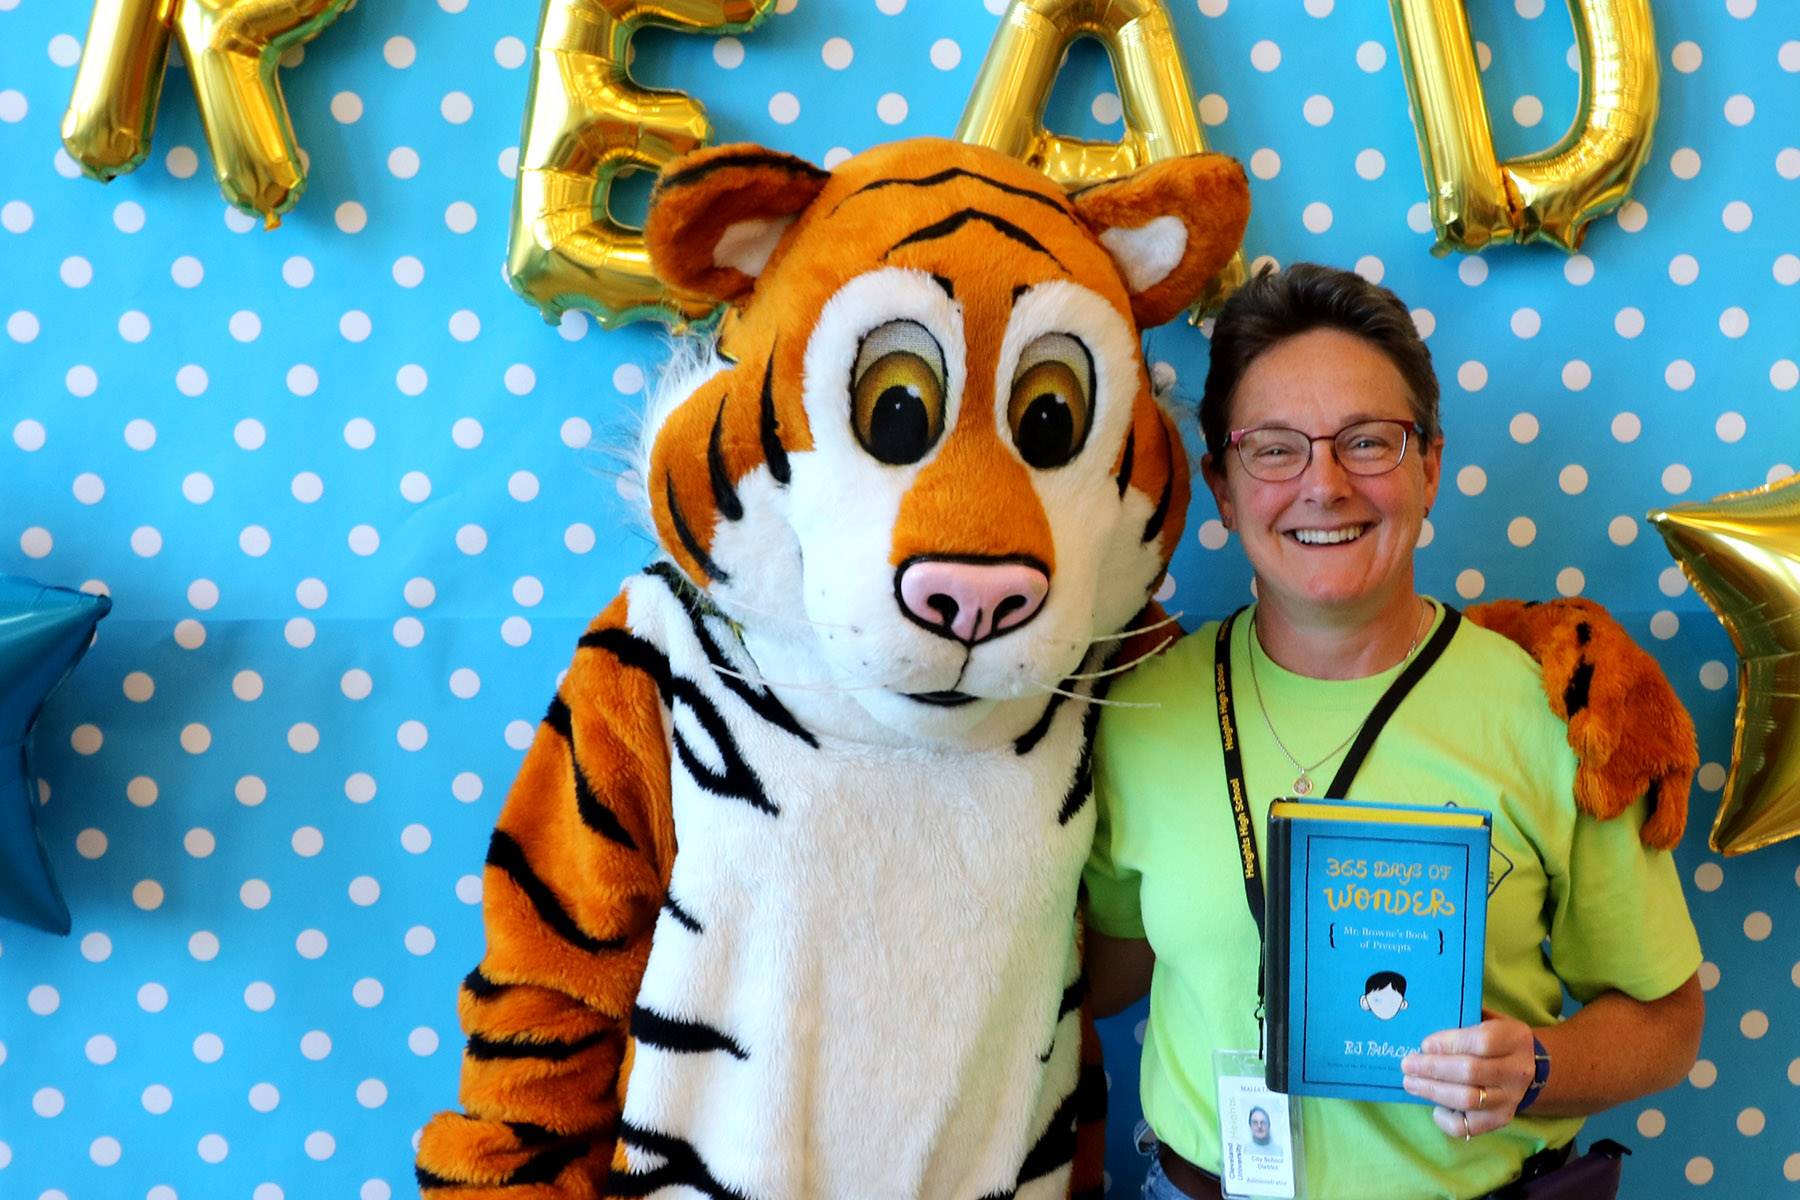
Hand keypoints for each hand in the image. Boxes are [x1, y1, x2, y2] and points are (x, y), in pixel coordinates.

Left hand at [1400, 1009, 1536, 1139]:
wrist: (1527, 1068)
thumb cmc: (1497, 1039)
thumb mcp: (1489, 1020)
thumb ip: (1463, 1020)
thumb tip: (1423, 1029)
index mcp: (1515, 1039)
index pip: (1483, 1042)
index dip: (1450, 1043)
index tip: (1425, 1044)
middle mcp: (1517, 1071)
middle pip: (1471, 1072)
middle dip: (1433, 1068)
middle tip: (1408, 1064)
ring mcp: (1510, 1099)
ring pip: (1468, 1099)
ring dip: (1433, 1091)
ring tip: (1410, 1082)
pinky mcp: (1500, 1120)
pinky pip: (1468, 1127)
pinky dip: (1445, 1119)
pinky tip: (1434, 1107)